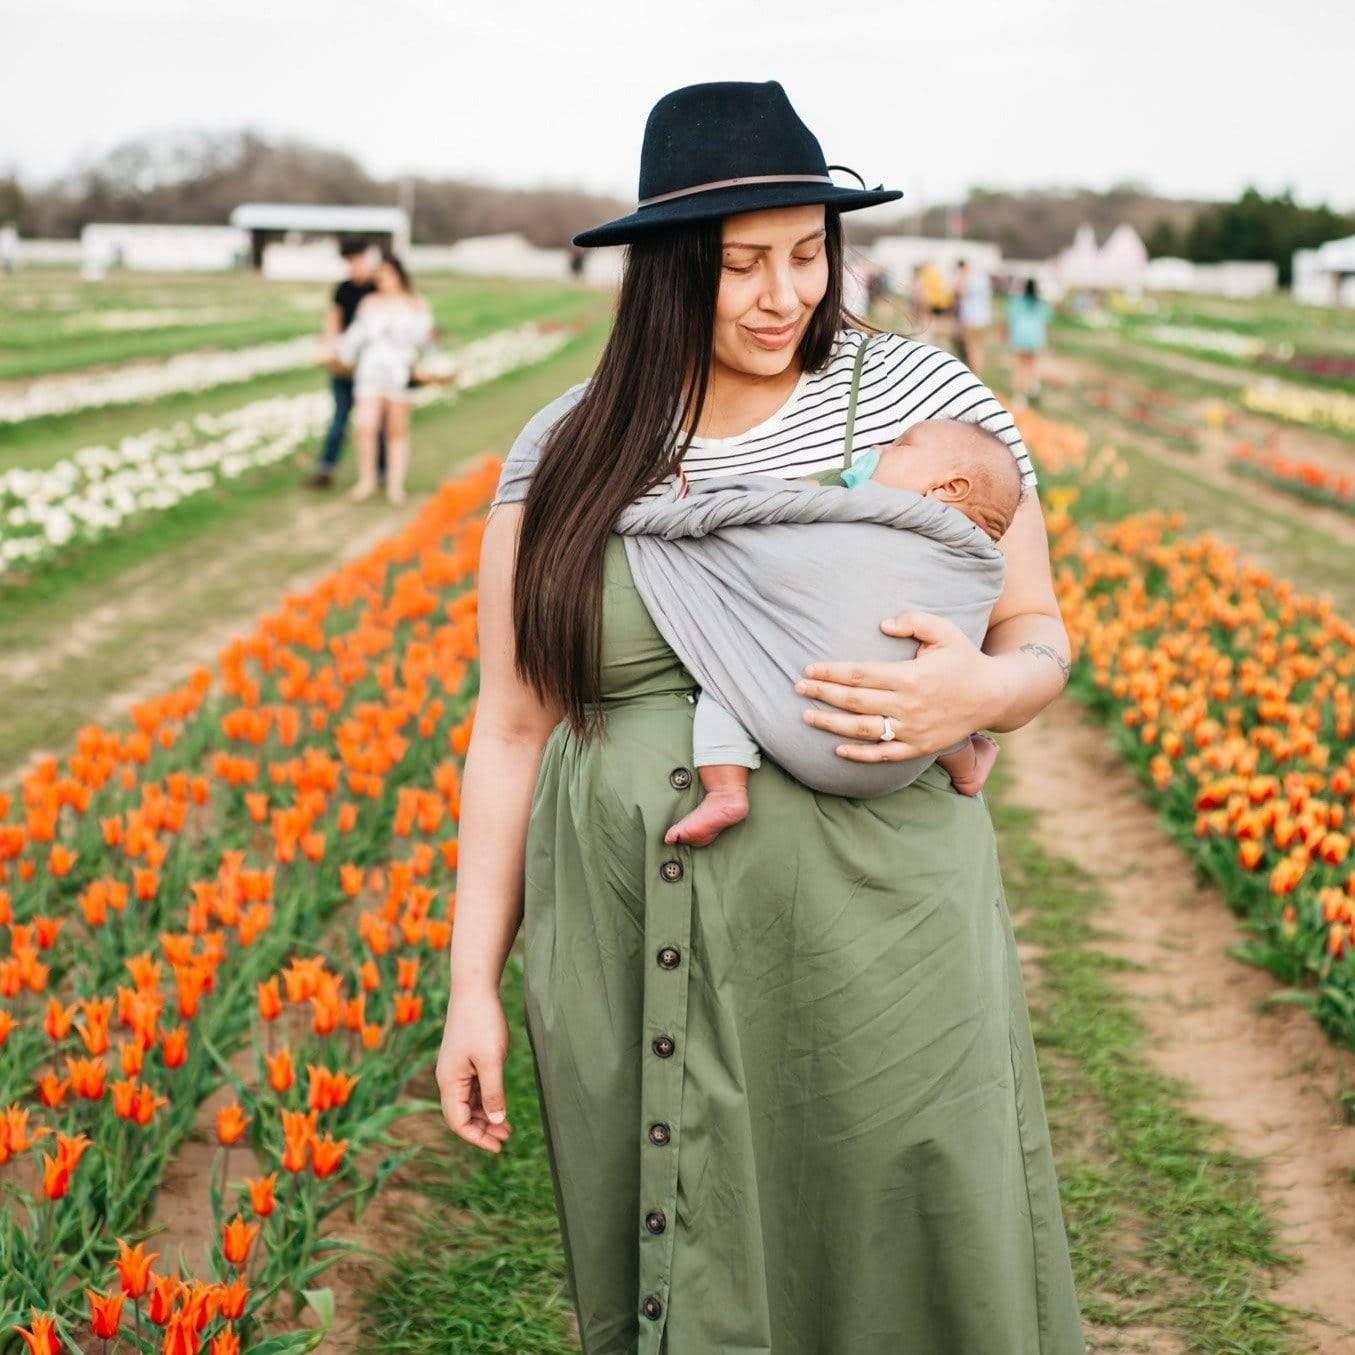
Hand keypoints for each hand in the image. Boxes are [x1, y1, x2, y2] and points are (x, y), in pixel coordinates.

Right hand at [436, 990, 512, 1152]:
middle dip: (483, 1129)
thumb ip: (493, 1092)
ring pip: (468, 1102)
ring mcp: (457, 1068)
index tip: (498, 1146)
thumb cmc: (482, 1022)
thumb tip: (497, 1120)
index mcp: (449, 1081)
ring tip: (507, 1127)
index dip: (476, 1137)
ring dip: (486, 1115)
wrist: (475, 989)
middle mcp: (449, 1078)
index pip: (457, 1121)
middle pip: (462, 1114)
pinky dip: (486, 1099)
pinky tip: (500, 1104)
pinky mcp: (466, 1059)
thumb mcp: (491, 1060)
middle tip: (507, 1138)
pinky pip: (473, 1088)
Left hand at [794, 611, 1000, 762]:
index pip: (861, 675)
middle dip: (822, 694)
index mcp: (911, 676)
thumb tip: (883, 624)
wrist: (994, 695)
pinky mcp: (919, 747)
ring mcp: (913, 729)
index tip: (809, 669)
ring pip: (864, 729)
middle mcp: (909, 705)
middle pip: (855, 701)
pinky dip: (860, 754)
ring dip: (831, 724)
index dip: (832, 672)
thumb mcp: (945, 631)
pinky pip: (885, 755)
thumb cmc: (965, 658)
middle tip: (797, 688)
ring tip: (806, 716)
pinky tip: (838, 749)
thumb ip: (915, 621)